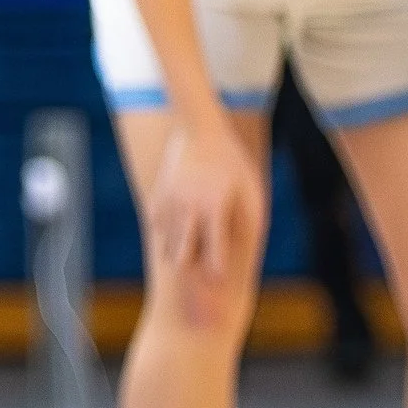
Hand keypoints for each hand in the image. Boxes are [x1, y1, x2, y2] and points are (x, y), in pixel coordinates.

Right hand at [147, 117, 257, 289]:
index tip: (219, 278)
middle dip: (191, 267)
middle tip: (199, 270)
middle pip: (182, 256)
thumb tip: (247, 248)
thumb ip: (249, 220)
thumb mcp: (250, 189)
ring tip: (190, 249)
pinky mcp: (158, 194)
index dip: (217, 271)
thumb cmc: (232, 161)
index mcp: (214, 209)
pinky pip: (157, 224)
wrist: (200, 130)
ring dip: (178, 250)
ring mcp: (170, 201)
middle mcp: (189, 208)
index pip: (214, 253)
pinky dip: (166, 231)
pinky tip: (178, 228)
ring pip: (166, 243)